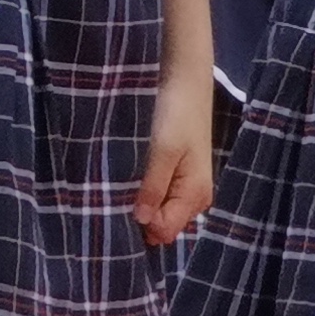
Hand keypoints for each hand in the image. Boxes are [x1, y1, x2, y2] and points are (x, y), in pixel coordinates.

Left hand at [136, 67, 214, 246]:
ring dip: (143, 205)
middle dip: (141, 217)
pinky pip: (163, 198)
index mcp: (195, 195)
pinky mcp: (182, 176)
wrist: (186, 84)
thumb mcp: (162, 152)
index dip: (141, 223)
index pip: (165, 231)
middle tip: (117, 197)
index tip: (120, 206)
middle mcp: (197, 198)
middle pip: (164, 225)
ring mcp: (190, 187)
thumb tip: (142, 222)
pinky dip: (147, 194)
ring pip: (162, 212)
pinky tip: (133, 181)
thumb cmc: (176, 116)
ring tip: (122, 187)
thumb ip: (153, 188)